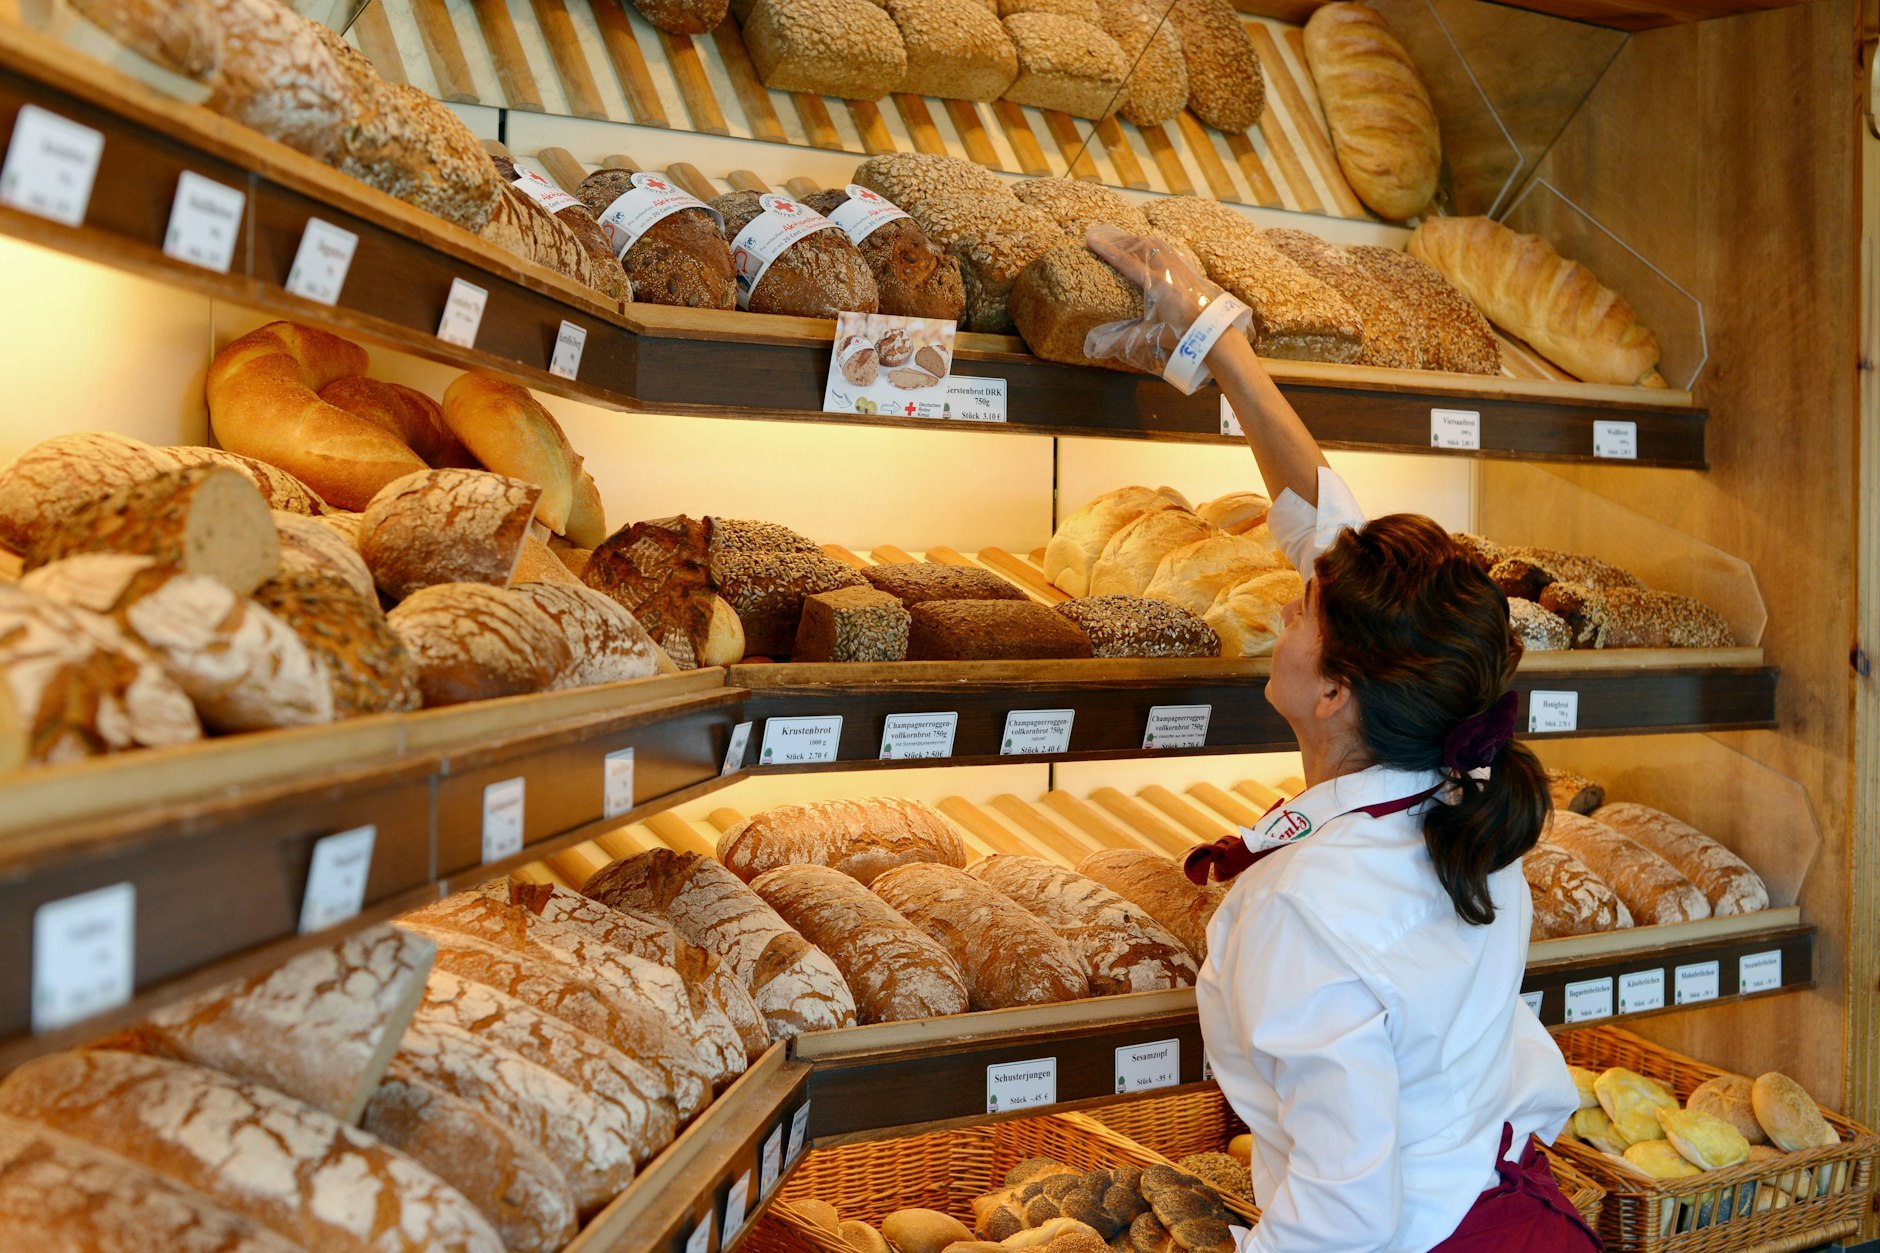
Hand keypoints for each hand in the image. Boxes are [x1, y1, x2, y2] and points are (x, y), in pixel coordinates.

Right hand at [1083, 225, 1246, 392]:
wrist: (1216, 332)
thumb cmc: (1182, 335)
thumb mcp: (1150, 337)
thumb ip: (1121, 339)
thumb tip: (1093, 349)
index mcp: (1156, 284)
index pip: (1126, 260)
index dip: (1106, 249)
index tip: (1091, 238)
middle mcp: (1168, 270)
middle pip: (1139, 246)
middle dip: (1117, 240)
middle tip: (1100, 236)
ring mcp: (1180, 266)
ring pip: (1154, 243)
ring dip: (1134, 240)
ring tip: (1120, 239)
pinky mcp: (1189, 268)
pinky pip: (1168, 247)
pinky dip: (1152, 243)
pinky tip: (1149, 245)